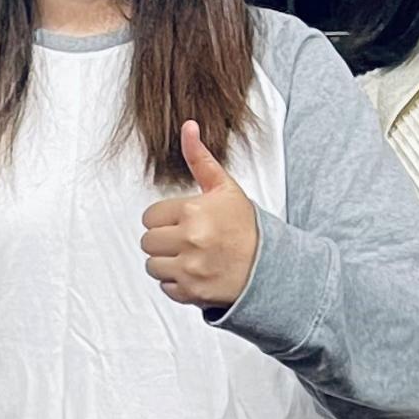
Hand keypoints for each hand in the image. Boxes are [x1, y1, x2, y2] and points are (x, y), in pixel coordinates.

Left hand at [138, 120, 259, 310]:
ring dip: (168, 263)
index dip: (166, 219)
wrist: (271, 266)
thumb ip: (200, 159)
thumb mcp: (225, 189)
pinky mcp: (191, 292)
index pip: (149, 217)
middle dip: (165, 241)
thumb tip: (188, 127)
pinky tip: (197, 273)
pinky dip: (178, 284)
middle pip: (147, 242)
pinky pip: (165, 287)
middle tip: (189, 240)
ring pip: (152, 265)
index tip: (185, 222)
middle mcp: (190, 240)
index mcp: (193, 212)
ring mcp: (190, 268)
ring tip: (193, 257)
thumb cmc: (245, 227)